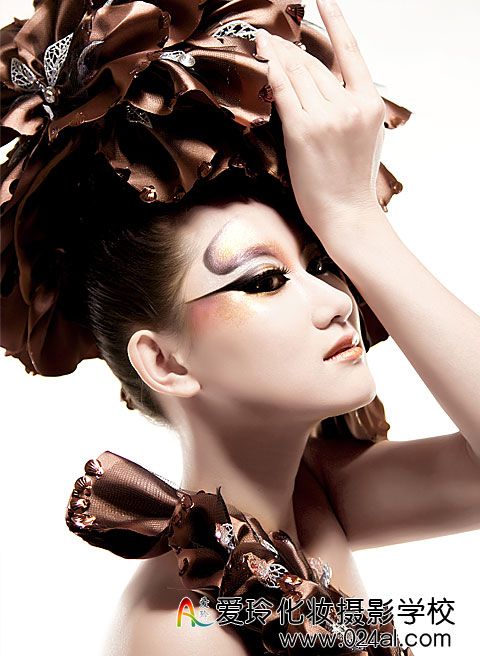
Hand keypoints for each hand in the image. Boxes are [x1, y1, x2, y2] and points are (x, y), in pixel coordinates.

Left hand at [255, 0, 385, 244]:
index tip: (325, 0)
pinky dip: (271, 71)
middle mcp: (350, 103)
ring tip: (265, 43)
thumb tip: (328, 84)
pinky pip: (282, 91)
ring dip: (278, 56)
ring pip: (297, 74)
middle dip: (292, 49)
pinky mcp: (302, 130)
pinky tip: (263, 56)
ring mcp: (326, 116)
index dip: (336, 22)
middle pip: (315, 64)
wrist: (345, 212)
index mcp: (370, 103)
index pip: (351, 52)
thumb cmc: (352, 180)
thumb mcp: (366, 135)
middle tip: (275, 39)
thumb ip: (352, 105)